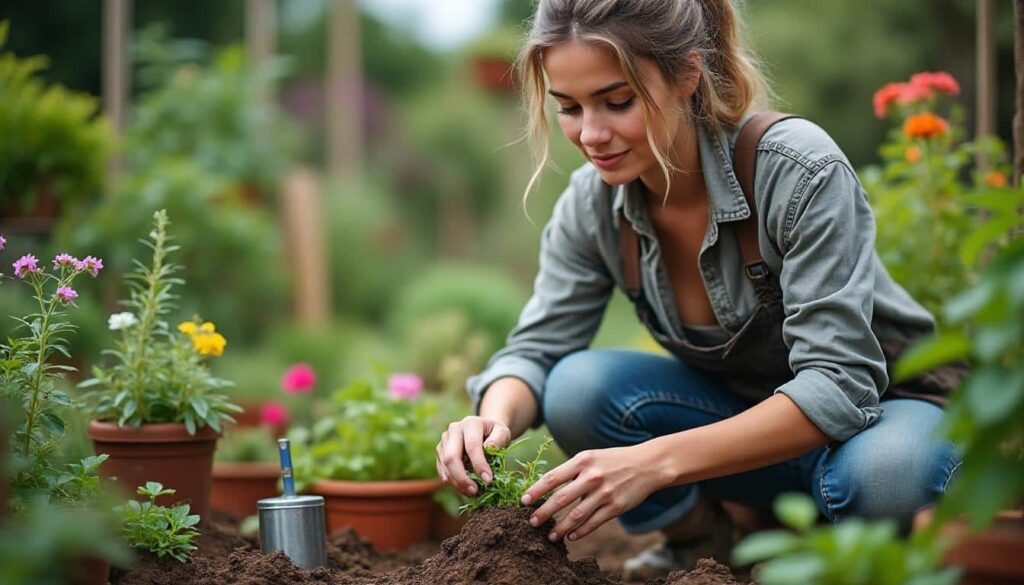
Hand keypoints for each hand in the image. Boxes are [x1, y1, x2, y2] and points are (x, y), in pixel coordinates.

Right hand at [436, 415, 511, 496]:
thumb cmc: (494, 433)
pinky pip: (442, 472)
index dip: (479, 464)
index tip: (488, 480)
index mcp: (470, 423)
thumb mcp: (503, 432)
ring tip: (472, 492)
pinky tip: (465, 489)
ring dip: (457, 483)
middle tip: (475, 491)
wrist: (483, 430)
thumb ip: (499, 438)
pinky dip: (453, 483)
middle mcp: (453, 430)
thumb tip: (488, 448)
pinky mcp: (440, 453)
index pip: (472, 446)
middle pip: (451, 457)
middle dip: (462, 478)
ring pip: (445, 467)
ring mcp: (444, 441)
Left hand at [519, 445, 668, 541]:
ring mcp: (604, 493)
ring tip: (550, 536)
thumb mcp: (590, 457)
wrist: (647, 464)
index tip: (523, 502)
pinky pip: (593, 523)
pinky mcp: (616, 507)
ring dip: (561, 528)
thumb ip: (570, 471)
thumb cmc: (612, 461)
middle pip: (561, 498)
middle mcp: (592, 476)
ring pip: (577, 515)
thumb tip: (544, 486)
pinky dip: (580, 531)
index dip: (536, 491)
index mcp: (582, 461)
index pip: (553, 478)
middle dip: (544, 512)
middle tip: (531, 522)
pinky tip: (571, 537)